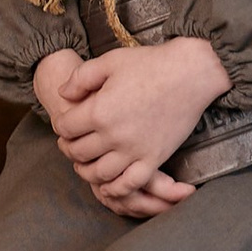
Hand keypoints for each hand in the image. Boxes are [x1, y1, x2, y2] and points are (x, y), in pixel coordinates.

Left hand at [39, 37, 228, 215]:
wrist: (191, 73)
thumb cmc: (150, 64)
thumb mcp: (109, 61)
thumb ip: (81, 78)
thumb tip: (62, 94)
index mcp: (98, 111)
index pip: (65, 128)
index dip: (61, 125)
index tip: (65, 124)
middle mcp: (113, 135)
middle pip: (78, 152)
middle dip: (69, 148)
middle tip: (70, 143)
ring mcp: (134, 150)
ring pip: (99, 173)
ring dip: (86, 171)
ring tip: (84, 164)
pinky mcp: (153, 159)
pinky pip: (129, 184)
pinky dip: (115, 189)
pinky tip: (108, 186)